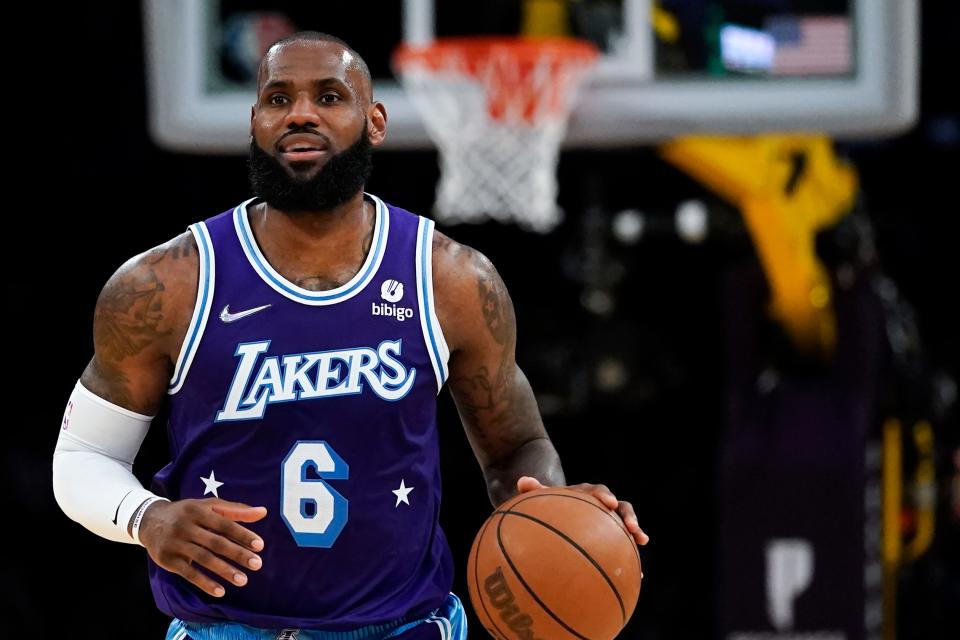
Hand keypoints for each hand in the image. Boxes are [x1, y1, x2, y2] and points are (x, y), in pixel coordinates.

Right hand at [137, 498, 266, 597]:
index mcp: (199, 511)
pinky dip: (204, 583)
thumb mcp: (209, 506)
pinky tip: (220, 591)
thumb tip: (263, 512)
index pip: (224, 524)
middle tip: (257, 564)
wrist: (149, 520)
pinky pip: (188, 573)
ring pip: (203, 558)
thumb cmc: (188, 513)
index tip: (260, 545)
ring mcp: (176, 543)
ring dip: (224, 570)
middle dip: (237, 554)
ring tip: (243, 580)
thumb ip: (236, 510)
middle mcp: (186, 526)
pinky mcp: (168, 560)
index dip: (242, 534)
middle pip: (215, 542)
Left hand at [517, 476, 648, 545]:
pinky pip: (626, 546)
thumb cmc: (552, 506)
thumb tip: (522, 481)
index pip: (599, 492)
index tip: (608, 503)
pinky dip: (633, 558)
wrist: (562, 513)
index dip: (604, 496)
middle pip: (620, 507)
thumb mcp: (543, 499)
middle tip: (632, 527)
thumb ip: (535, 491)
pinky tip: (639, 574)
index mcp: (588, 494)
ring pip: (628, 524)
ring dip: (636, 531)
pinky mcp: (615, 536)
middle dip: (628, 515)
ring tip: (641, 541)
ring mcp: (611, 520)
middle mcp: (603, 505)